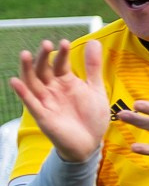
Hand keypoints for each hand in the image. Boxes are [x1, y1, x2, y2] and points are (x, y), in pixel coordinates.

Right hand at [11, 39, 109, 162]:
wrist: (90, 144)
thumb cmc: (92, 116)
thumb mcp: (95, 89)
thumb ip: (93, 67)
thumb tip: (94, 41)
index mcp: (66, 82)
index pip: (60, 64)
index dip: (62, 54)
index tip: (65, 42)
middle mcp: (53, 89)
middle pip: (44, 70)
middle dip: (43, 57)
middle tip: (46, 44)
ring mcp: (46, 102)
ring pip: (33, 83)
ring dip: (28, 69)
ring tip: (25, 54)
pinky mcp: (43, 116)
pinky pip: (30, 103)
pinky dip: (23, 92)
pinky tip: (15, 81)